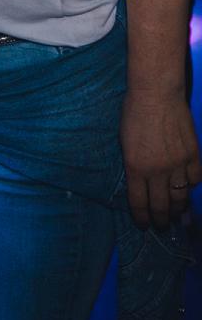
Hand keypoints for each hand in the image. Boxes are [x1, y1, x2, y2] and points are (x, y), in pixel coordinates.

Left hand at [120, 88, 201, 228]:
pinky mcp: (193, 155)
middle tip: (161, 226)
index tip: (143, 225)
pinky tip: (187, 187)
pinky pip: (195, 179)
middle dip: (160, 220)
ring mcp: (177, 164)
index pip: (139, 203)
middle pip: (161, 206)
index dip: (141, 218)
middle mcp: (157, 171)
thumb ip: (133, 165)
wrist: (156, 93)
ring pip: (180, 197)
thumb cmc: (134, 113)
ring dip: (178, 209)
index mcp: (135, 168)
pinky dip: (190, 185)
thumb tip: (140, 182)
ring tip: (176, 216)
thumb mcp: (124, 142)